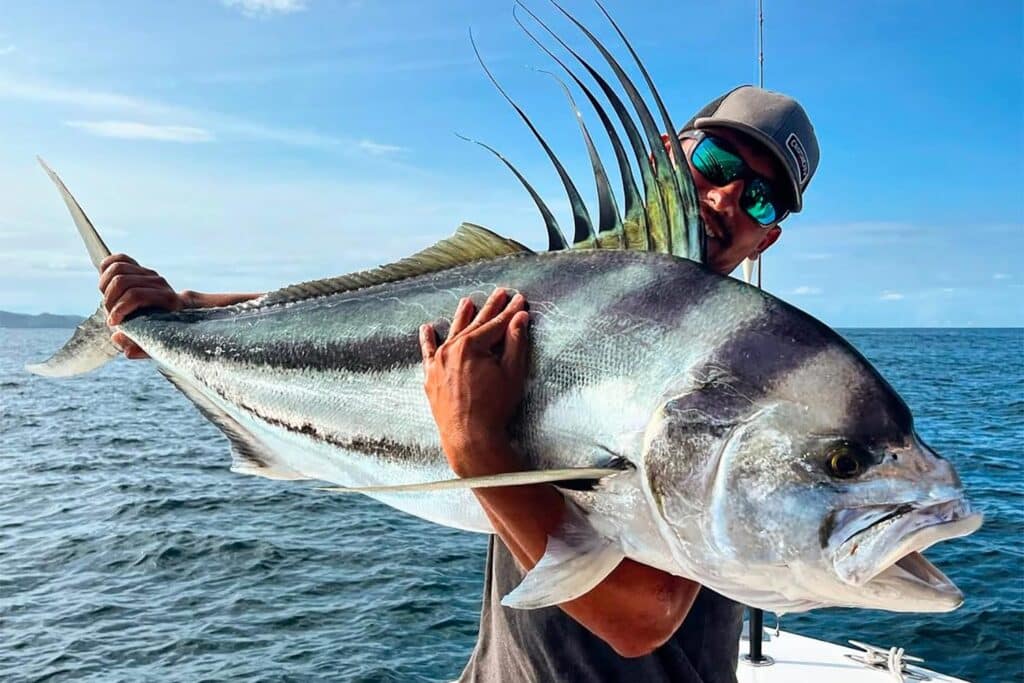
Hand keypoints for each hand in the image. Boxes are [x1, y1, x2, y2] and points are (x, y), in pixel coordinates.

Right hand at [98, 253, 186, 358]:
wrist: (176, 319)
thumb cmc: (163, 334)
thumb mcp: (153, 345)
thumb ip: (136, 347)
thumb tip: (116, 337)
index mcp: (166, 299)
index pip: (135, 295)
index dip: (119, 309)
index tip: (112, 323)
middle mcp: (159, 282)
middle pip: (122, 281)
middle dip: (110, 300)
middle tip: (111, 314)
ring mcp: (149, 274)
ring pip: (117, 269)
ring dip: (105, 286)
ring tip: (108, 302)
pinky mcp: (140, 269)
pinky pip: (118, 259)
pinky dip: (106, 267)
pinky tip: (105, 283)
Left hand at [419, 288, 529, 475]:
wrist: (469, 437)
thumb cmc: (493, 408)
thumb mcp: (512, 373)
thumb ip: (515, 342)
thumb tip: (520, 318)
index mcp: (471, 346)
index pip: (496, 324)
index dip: (511, 312)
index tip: (520, 300)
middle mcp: (451, 349)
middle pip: (475, 324)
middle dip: (490, 308)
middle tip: (501, 293)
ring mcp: (438, 362)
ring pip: (452, 334)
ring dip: (461, 317)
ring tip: (467, 302)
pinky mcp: (430, 377)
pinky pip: (428, 354)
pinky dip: (427, 341)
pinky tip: (427, 329)